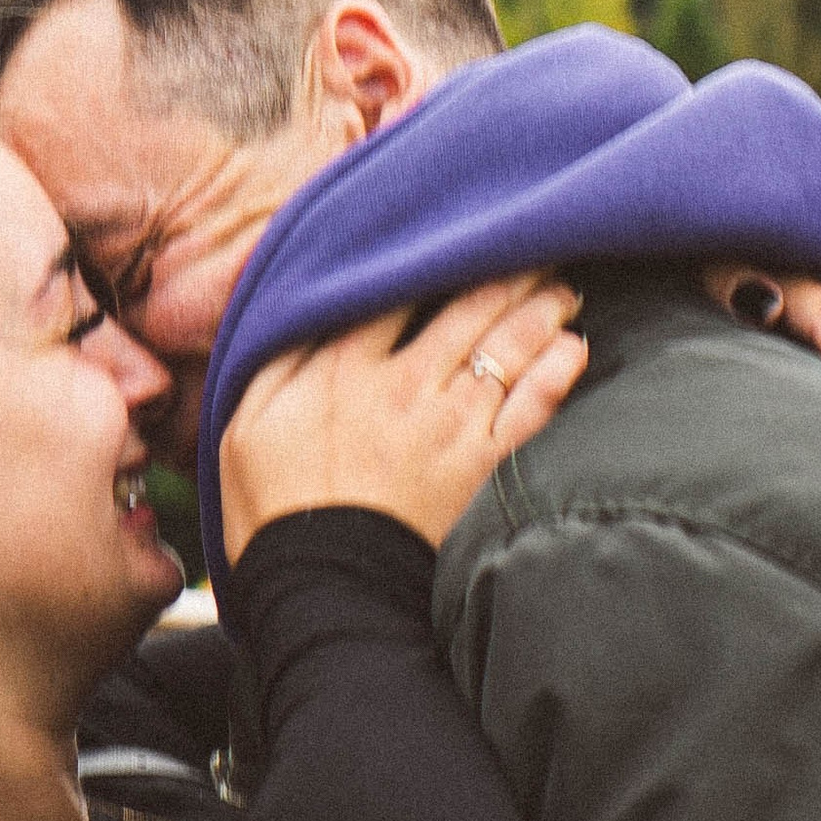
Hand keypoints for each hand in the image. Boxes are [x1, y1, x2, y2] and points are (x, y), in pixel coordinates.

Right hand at [218, 272, 587, 564]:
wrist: (321, 589)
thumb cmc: (271, 509)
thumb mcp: (245, 420)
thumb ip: (278, 353)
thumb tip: (306, 302)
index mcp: (344, 366)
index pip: (397, 286)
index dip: (431, 253)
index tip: (456, 231)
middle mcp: (405, 384)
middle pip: (468, 306)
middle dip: (507, 270)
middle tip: (535, 245)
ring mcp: (451, 426)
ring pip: (509, 348)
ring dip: (541, 309)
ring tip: (562, 286)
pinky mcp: (482, 468)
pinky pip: (533, 409)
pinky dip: (557, 374)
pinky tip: (575, 348)